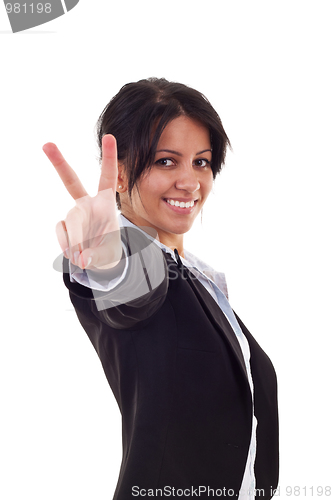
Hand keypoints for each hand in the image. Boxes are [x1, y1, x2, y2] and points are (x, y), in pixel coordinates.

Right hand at [43, 135, 121, 269]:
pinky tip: (75, 253)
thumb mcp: (110, 254)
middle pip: (71, 181)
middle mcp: (87, 203)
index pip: (108, 177)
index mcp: (105, 203)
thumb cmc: (109, 250)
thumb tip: (83, 260)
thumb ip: (98, 257)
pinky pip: (63, 235)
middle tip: (47, 144)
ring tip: (84, 256)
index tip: (109, 136)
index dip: (109, 157)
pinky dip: (68, 246)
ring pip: (70, 222)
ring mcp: (74, 213)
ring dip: (77, 241)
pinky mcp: (64, 224)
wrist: (100, 259)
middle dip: (59, 163)